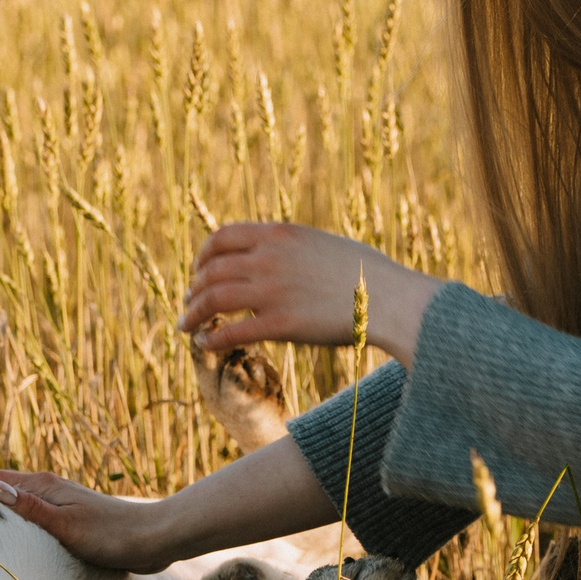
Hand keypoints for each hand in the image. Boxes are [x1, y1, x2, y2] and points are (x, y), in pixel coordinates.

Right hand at [0, 468, 177, 572]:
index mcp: (41, 486)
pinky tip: (3, 549)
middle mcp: (45, 491)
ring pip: (9, 507)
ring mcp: (56, 506)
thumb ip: (29, 509)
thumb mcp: (67, 524)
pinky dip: (6, 529)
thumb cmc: (113, 534)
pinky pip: (25, 522)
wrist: (154, 540)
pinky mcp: (66, 523)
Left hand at [180, 222, 443, 364]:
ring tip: (187, 327)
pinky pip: (231, 331)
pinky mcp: (281, 324)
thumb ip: (295, 248)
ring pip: (212, 299)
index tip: (200, 272)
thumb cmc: (368, 275)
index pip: (222, 237)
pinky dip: (211, 338)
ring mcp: (273, 290)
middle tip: (189, 306)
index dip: (204, 256)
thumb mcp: (324, 244)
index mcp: (281, 234)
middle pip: (211, 270)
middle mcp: (270, 257)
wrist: (393, 299)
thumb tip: (281, 256)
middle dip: (194, 289)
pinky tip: (205, 345)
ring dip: (193, 314)